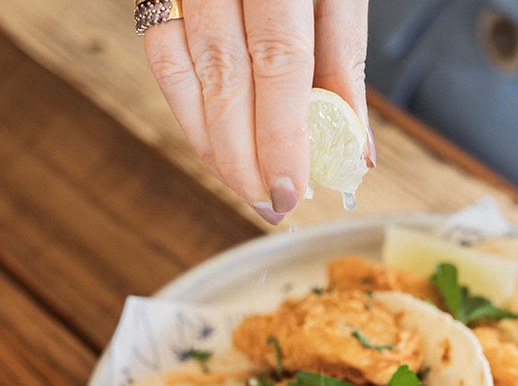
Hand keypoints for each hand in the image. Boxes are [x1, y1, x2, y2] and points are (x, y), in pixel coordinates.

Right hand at [143, 0, 372, 223]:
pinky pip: (163, 52)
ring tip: (245, 187)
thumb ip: (343, 61)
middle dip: (252, 151)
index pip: (285, 57)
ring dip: (216, 141)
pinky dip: (188, 108)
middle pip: (233, 71)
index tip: (297, 186)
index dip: (287, 132)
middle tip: (273, 202)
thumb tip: (354, 151)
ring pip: (190, 68)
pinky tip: (213, 144)